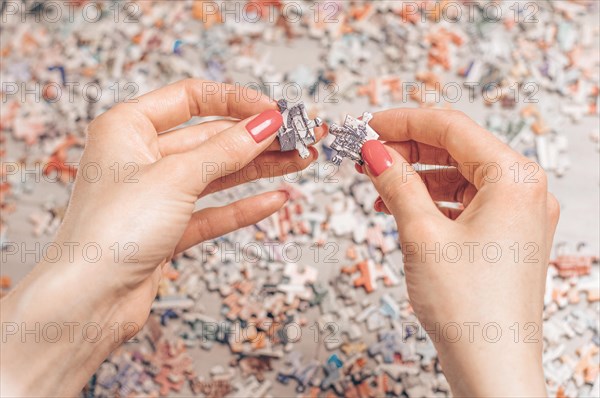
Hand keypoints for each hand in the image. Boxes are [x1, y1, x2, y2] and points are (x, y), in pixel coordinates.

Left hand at [0, 79, 325, 395]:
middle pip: (210, 138)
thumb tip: (266, 124)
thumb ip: (226, 149)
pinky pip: (214, 211)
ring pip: (217, 174)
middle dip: (256, 139)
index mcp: (128, 127)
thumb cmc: (111, 232)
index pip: (191, 98)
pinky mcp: (168, 228)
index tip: (274, 110)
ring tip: (300, 162)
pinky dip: (245, 206)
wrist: (89, 303)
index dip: (236, 101)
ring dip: (259, 169)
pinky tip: (276, 199)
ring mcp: (156, 195)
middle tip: (298, 139)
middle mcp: (141, 157)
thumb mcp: (176, 177)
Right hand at [359, 108, 558, 396]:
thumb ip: (396, 183)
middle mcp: (522, 191)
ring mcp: (516, 214)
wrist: (492, 367)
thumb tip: (373, 150)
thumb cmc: (470, 308)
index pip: (451, 127)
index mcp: (514, 178)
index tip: (366, 125)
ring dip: (414, 173)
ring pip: (457, 175)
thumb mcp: (422, 234)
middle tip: (365, 150)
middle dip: (406, 146)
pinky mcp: (504, 235)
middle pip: (456, 148)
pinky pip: (462, 201)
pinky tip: (397, 204)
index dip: (402, 121)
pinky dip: (429, 198)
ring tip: (374, 178)